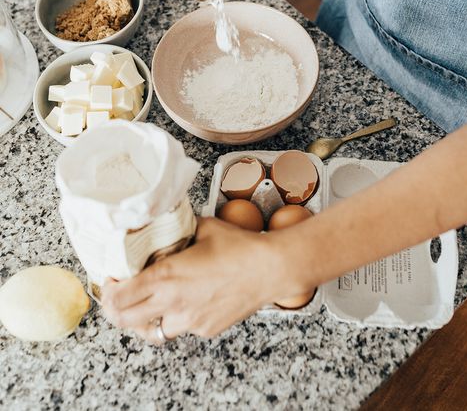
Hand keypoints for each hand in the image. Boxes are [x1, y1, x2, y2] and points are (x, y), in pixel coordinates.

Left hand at [101, 217, 283, 341]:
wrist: (271, 268)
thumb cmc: (239, 246)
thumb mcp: (203, 227)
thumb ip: (178, 229)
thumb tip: (166, 222)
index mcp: (166, 276)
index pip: (119, 297)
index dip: (108, 291)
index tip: (112, 279)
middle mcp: (173, 303)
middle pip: (126, 322)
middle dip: (117, 310)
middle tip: (120, 296)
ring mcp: (190, 321)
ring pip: (152, 331)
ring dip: (145, 319)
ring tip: (149, 303)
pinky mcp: (205, 329)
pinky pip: (181, 328)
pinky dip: (176, 318)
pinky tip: (186, 300)